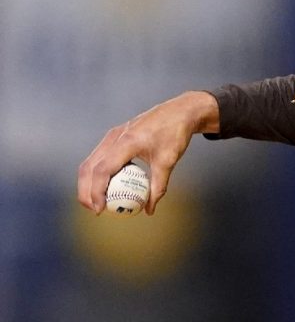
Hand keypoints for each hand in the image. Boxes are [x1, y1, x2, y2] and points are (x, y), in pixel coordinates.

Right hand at [77, 91, 217, 215]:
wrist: (181, 111)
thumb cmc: (175, 134)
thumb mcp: (168, 162)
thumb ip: (158, 187)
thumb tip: (149, 210)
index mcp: (126, 142)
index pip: (102, 170)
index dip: (97, 192)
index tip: (101, 210)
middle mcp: (114, 137)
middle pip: (88, 167)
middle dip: (86, 191)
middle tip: (95, 210)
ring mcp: (113, 134)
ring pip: (90, 161)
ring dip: (88, 183)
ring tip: (97, 201)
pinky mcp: (116, 135)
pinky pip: (99, 156)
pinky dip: (97, 173)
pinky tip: (107, 186)